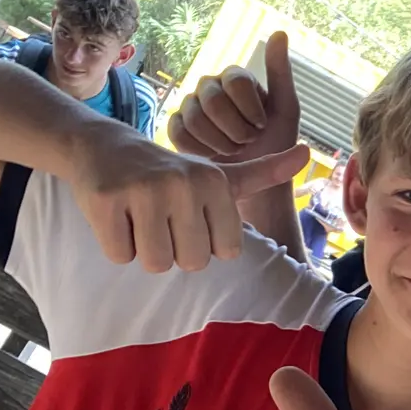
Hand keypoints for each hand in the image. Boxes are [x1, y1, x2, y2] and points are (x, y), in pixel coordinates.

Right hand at [68, 127, 312, 272]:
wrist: (103, 147)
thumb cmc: (169, 173)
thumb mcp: (219, 173)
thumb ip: (263, 173)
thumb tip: (307, 153)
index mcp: (216, 182)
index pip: (225, 253)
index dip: (205, 243)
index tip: (189, 216)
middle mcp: (184, 184)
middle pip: (192, 262)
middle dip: (175, 249)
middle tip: (161, 218)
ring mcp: (143, 191)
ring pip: (157, 263)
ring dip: (145, 249)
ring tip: (140, 217)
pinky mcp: (105, 201)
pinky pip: (121, 255)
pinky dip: (116, 244)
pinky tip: (116, 216)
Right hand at [168, 30, 299, 164]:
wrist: (257, 180)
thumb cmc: (274, 143)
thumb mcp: (285, 109)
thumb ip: (280, 72)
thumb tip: (279, 32)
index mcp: (236, 79)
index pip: (235, 81)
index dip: (250, 109)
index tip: (262, 126)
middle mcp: (210, 87)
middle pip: (213, 100)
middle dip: (236, 129)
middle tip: (248, 142)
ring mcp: (191, 106)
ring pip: (195, 118)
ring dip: (220, 142)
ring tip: (235, 151)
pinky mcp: (177, 128)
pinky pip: (179, 133)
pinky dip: (201, 149)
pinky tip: (215, 157)